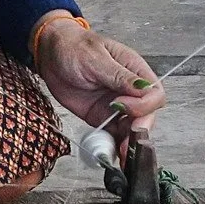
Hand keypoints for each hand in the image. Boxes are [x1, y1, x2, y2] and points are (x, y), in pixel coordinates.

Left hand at [33, 12, 164, 140]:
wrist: (50, 54)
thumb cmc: (74, 47)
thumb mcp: (95, 58)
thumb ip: (119, 76)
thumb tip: (144, 88)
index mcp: (134, 70)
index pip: (154, 94)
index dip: (144, 105)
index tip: (123, 107)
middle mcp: (129, 91)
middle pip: (147, 115)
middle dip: (139, 131)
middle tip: (126, 142)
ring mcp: (117, 106)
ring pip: (132, 129)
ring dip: (128, 144)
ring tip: (120, 155)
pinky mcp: (102, 117)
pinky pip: (114, 135)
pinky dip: (113, 146)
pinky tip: (108, 153)